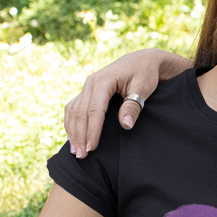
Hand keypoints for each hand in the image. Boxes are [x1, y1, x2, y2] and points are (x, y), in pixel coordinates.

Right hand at [61, 48, 180, 156]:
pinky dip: (72, 123)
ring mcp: (87, 87)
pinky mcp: (88, 92)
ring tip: (75, 152)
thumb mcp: (143, 88)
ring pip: (73, 111)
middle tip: (81, 156)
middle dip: (79, 135)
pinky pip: (74, 108)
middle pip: (80, 113)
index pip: (94, 110)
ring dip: (73, 132)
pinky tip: (73, 137)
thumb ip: (133, 106)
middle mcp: (91, 83)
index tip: (92, 148)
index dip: (92, 130)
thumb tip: (126, 125)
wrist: (143, 60)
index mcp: (103, 81)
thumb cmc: (145, 74)